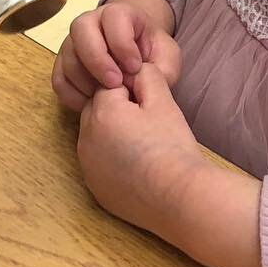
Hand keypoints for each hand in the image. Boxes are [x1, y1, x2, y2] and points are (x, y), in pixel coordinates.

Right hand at [53, 0, 179, 111]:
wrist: (136, 57)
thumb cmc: (152, 53)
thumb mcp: (167, 57)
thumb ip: (163, 67)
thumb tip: (139, 80)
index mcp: (118, 14)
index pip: (113, 16)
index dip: (122, 43)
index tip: (135, 67)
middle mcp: (91, 22)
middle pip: (81, 29)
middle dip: (97, 59)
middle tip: (114, 83)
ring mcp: (74, 43)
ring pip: (68, 55)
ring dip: (85, 80)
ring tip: (104, 96)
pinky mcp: (64, 65)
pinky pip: (59, 79)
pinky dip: (72, 94)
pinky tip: (90, 104)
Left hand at [76, 63, 203, 241]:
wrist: (181, 198)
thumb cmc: (172, 147)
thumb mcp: (163, 101)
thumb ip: (145, 75)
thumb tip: (135, 68)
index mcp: (101, 112)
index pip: (110, 87)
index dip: (134, 94)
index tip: (152, 109)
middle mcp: (86, 138)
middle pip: (98, 111)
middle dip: (119, 112)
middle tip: (150, 126)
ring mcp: (88, 166)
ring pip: (97, 137)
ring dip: (113, 135)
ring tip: (145, 146)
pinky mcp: (95, 188)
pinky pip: (99, 163)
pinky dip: (112, 160)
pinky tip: (137, 166)